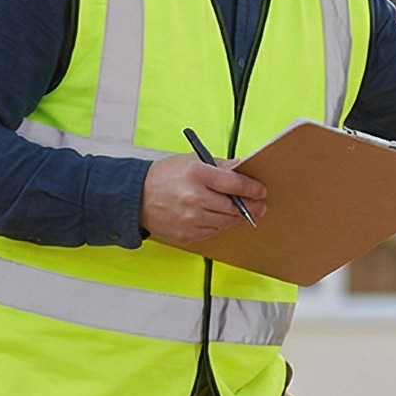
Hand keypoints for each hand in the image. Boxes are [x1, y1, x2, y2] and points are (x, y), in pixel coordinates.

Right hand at [141, 157, 265, 246]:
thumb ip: (220, 165)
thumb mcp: (191, 161)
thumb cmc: (163, 177)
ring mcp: (190, 218)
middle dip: (251, 206)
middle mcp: (194, 197)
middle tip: (259, 205)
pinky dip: (219, 225)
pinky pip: (213, 231)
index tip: (261, 191)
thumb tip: (243, 168)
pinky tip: (216, 217)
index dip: (252, 188)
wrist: (134, 197)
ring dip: (235, 217)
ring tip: (238, 210)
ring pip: (226, 222)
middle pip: (234, 206)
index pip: (234, 183)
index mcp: (197, 174)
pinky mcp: (186, 234)